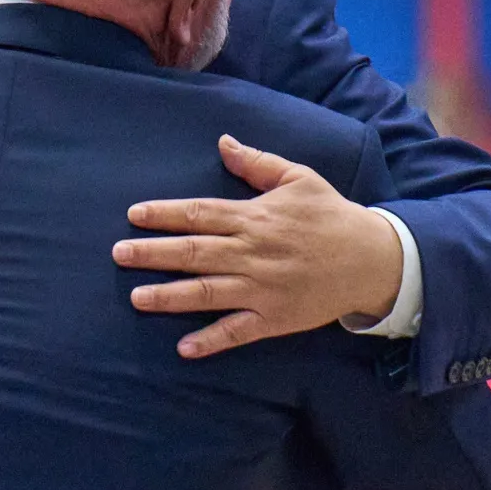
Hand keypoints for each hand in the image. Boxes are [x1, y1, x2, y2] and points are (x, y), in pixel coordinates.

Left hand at [112, 134, 401, 357]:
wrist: (371, 258)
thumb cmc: (331, 214)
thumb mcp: (298, 178)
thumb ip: (257, 163)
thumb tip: (223, 142)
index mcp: (254, 218)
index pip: (199, 214)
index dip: (164, 215)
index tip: (134, 215)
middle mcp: (251, 252)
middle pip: (193, 252)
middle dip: (152, 253)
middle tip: (118, 254)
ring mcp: (261, 288)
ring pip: (207, 292)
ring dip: (169, 296)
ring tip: (136, 297)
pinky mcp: (274, 317)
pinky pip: (237, 331)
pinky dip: (211, 340)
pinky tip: (183, 348)